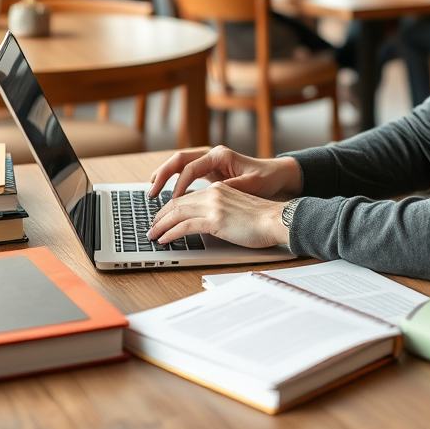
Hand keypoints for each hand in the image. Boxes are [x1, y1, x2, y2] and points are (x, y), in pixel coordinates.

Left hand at [147, 181, 288, 247]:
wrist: (278, 220)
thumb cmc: (264, 220)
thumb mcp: (237, 209)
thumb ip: (221, 211)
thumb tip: (208, 224)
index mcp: (218, 188)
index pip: (186, 197)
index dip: (170, 209)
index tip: (162, 219)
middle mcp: (213, 193)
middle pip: (176, 203)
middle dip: (160, 217)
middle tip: (151, 228)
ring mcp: (213, 205)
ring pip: (176, 213)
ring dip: (161, 226)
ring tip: (153, 236)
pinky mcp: (215, 219)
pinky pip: (184, 226)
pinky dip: (170, 233)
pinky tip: (164, 240)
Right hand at [148, 146, 302, 200]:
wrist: (277, 177)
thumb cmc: (266, 179)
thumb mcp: (250, 185)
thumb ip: (230, 187)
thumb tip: (212, 194)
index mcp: (219, 155)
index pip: (190, 168)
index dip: (179, 185)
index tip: (173, 202)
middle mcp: (212, 155)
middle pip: (179, 160)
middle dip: (162, 175)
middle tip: (151, 192)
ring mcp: (210, 163)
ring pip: (180, 165)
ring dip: (165, 176)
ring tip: (152, 189)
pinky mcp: (211, 172)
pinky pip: (187, 173)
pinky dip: (175, 180)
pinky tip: (167, 192)